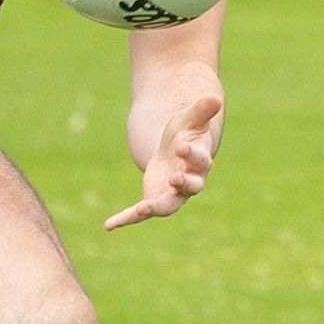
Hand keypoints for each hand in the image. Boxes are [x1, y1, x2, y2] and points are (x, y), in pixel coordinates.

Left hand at [105, 94, 221, 230]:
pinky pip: (141, 212)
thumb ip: (202, 110)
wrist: (177, 149)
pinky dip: (125, 219)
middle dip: (183, 184)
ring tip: (140, 209)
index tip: (181, 146)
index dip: (192, 155)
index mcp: (201, 160)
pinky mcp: (154, 199)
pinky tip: (108, 225)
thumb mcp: (190, 118)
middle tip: (173, 178)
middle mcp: (190, 181)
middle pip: (190, 187)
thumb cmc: (186, 131)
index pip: (201, 160)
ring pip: (167, 205)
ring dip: (154, 207)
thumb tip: (215, 98)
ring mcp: (172, 193)